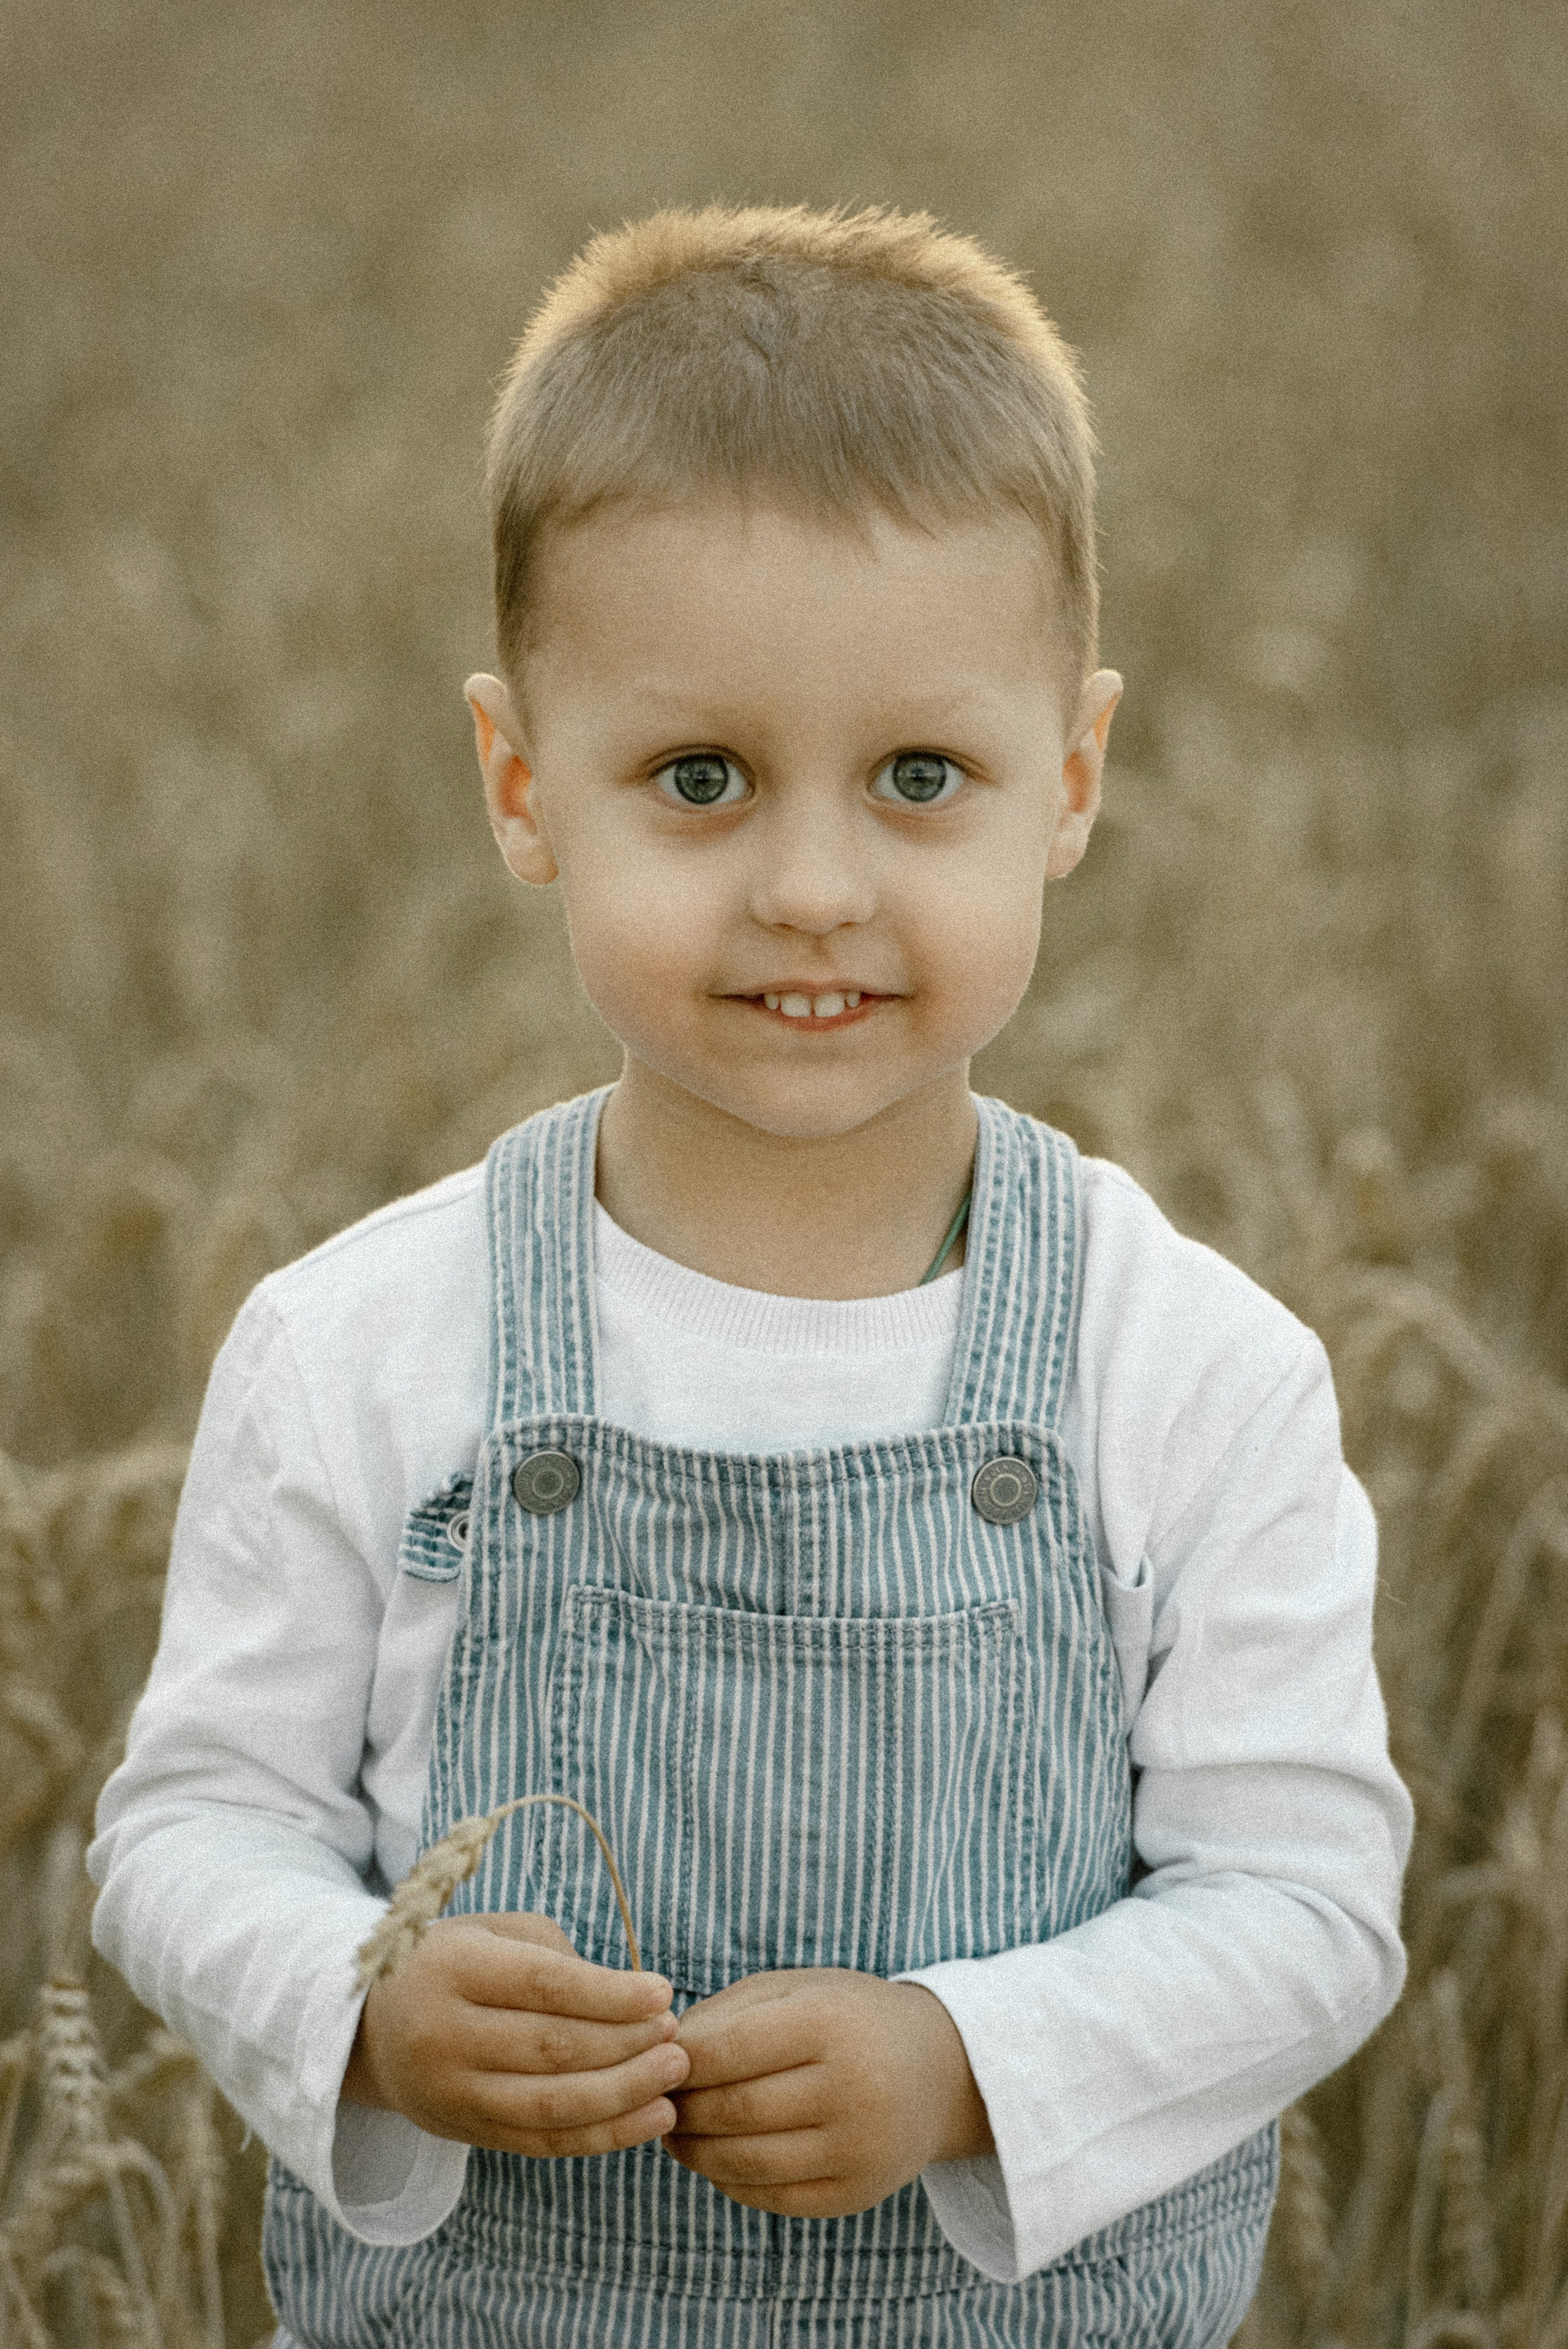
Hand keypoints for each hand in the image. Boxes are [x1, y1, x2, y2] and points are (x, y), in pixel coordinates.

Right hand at [342, 1911, 690, 2155]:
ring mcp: (452, 2092)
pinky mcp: (465, 2132)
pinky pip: (542, 2142)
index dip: (610, 1993)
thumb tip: (629, 1998)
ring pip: (549, 2105)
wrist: (372, 2027)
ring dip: (624, 2095)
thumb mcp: (493, 1934)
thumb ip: (555, 1956)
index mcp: (453, 1969)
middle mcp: (445, 2034)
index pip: (543, 1985)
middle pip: (552, 2049)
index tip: (663, 1993)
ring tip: (674, 2078)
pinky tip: (650, 2118)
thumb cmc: (455, 1963)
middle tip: (677, 2039)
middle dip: (626, 2046)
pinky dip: (602, 2135)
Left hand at [662, 1968, 992, 2217]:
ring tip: (676, 2133)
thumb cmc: (847, 2017)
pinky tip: (715, 2158)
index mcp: (830, 2024)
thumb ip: (725, 2014)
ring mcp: (857, 2148)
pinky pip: (772, 2197)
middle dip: (682, 2109)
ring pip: (747, 2162)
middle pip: (735, 2111)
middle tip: (653, 2102)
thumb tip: (660, 2053)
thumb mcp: (794, 1990)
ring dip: (695, 2152)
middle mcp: (851, 2089)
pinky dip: (729, 2181)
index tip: (654, 2061)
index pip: (728, 2051)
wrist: (937, 2070)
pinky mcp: (856, 2193)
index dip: (679, 2062)